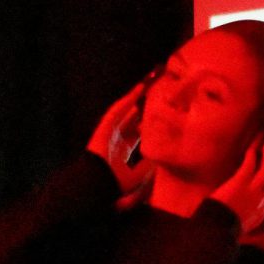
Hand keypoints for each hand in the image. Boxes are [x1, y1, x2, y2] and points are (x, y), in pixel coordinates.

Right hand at [88, 77, 156, 200]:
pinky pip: (118, 109)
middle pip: (134, 112)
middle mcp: (118, 134)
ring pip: (127, 106)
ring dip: (138, 94)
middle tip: (159, 87)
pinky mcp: (105, 124)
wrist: (99, 184)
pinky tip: (139, 88)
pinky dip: (128, 99)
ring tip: (151, 79)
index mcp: (124, 147)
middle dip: (145, 101)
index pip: (140, 128)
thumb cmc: (117, 182)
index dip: (150, 118)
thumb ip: (150, 165)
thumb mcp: (140, 174)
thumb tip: (163, 159)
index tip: (164, 109)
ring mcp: (111, 128)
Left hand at [209, 137, 263, 239]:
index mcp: (262, 211)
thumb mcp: (245, 226)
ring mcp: (252, 192)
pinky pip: (249, 167)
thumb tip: (254, 214)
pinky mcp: (240, 184)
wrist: (218, 230)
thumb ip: (252, 217)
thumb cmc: (227, 229)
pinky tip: (252, 150)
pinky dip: (252, 157)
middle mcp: (262, 201)